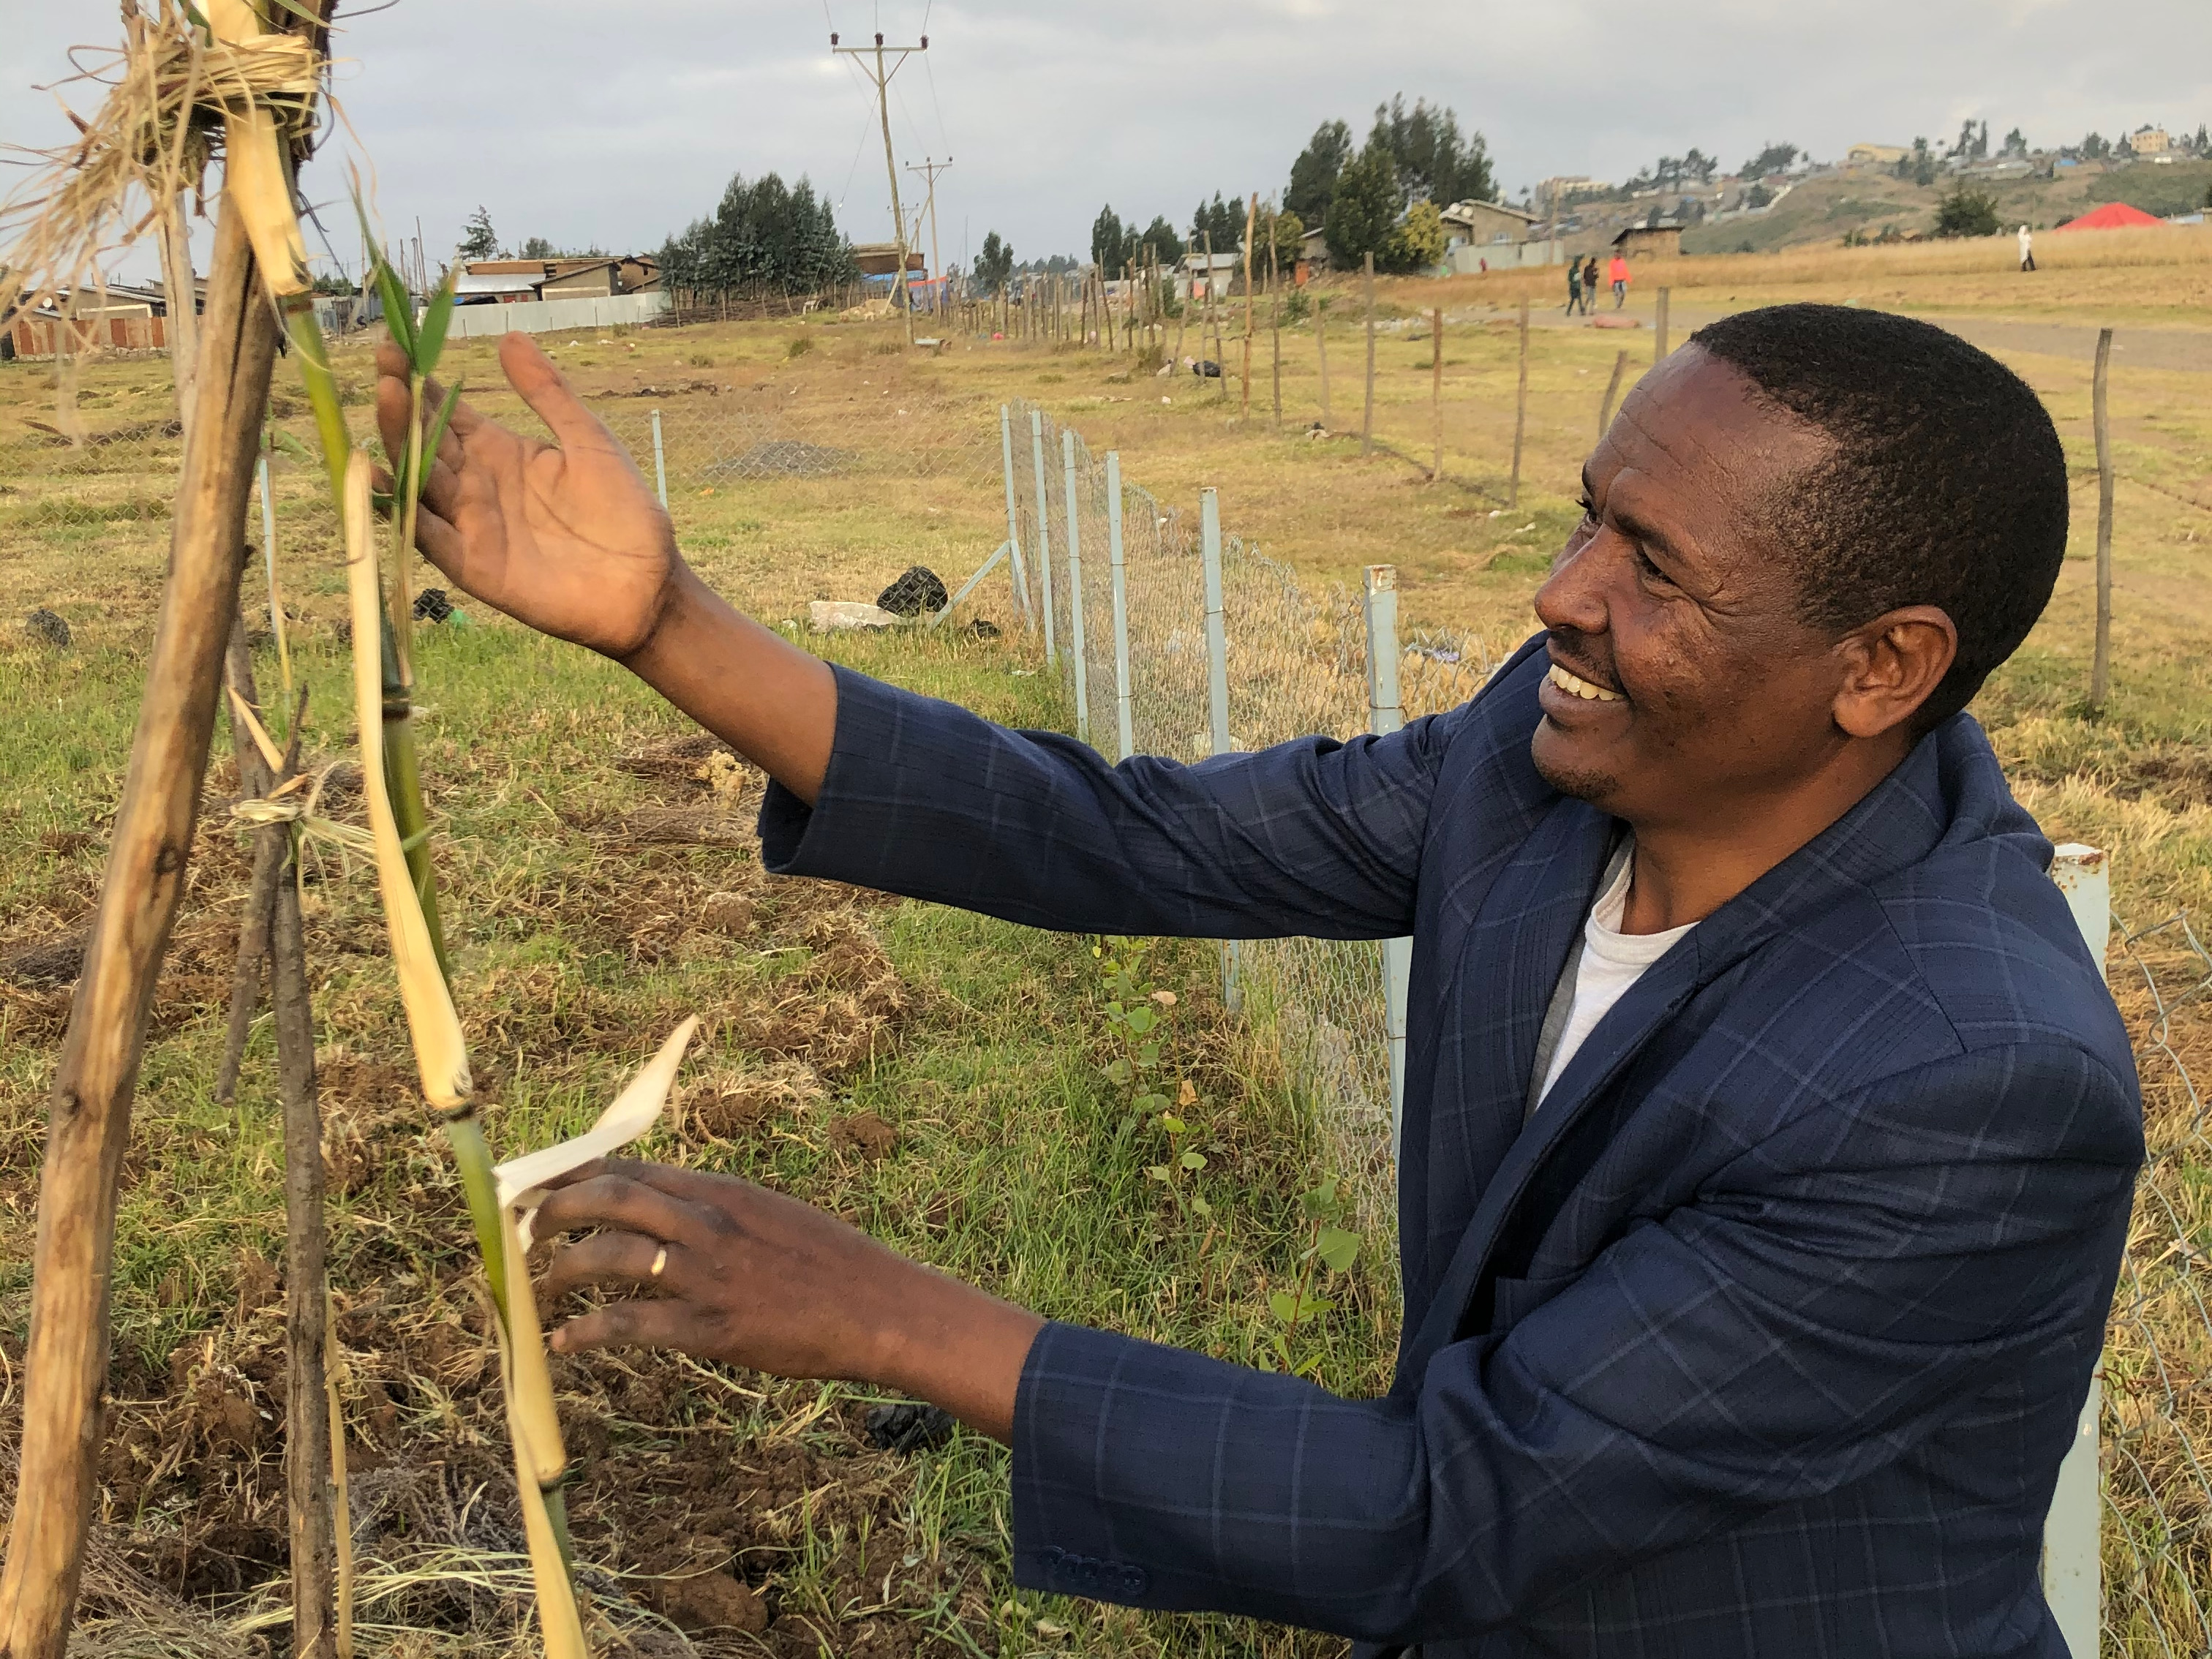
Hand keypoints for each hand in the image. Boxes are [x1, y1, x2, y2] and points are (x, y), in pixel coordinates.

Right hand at [374, 332, 679, 660]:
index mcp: (500, 453)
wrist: (648, 582)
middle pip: (424, 442)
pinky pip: (428, 536)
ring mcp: (471, 526)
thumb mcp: (586, 440)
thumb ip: (547, 393)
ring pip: (420, 480)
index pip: (446, 413)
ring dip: (398, 441)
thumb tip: (510, 335)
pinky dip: (401, 510)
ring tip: (385, 397)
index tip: (394, 345)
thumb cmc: (624, 512)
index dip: (419, 382)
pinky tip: (377, 476)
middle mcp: (476, 487)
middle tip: (385, 364)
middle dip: (401, 404)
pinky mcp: (474, 566)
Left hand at [532, 1159, 1043, 1441]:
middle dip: (553, 1210)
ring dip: (563, 1270)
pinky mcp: (713, 1329)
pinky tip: (565, 1344)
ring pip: (610, 1255)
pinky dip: (588, 1333)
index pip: (631, 1167)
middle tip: (524, 1231)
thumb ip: (717, 1209)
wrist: (880, 1308)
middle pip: (608, 1198)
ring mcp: (709, 1276)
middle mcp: (709, 1223)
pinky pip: (633, 1325)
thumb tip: (664, 1208)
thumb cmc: (832, 1264)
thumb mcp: (772, 1214)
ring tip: (543, 1289)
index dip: (575, 1174)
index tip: (539, 1183)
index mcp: (723, 1190)